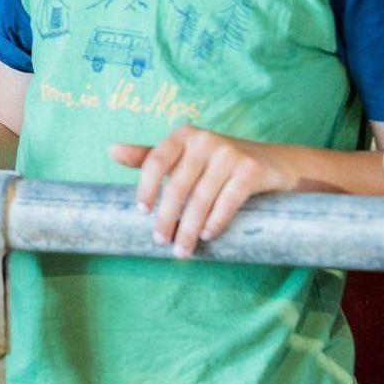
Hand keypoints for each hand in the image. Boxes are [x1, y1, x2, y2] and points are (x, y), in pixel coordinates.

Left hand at [111, 124, 296, 257]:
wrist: (273, 163)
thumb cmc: (217, 162)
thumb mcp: (183, 156)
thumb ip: (149, 156)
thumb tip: (111, 150)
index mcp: (183, 134)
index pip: (155, 160)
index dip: (146, 187)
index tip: (141, 212)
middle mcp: (205, 139)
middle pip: (177, 185)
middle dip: (167, 218)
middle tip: (161, 241)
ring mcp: (229, 153)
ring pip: (201, 198)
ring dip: (190, 228)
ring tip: (182, 249)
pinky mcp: (250, 169)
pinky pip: (228, 201)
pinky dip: (216, 221)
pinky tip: (208, 235)